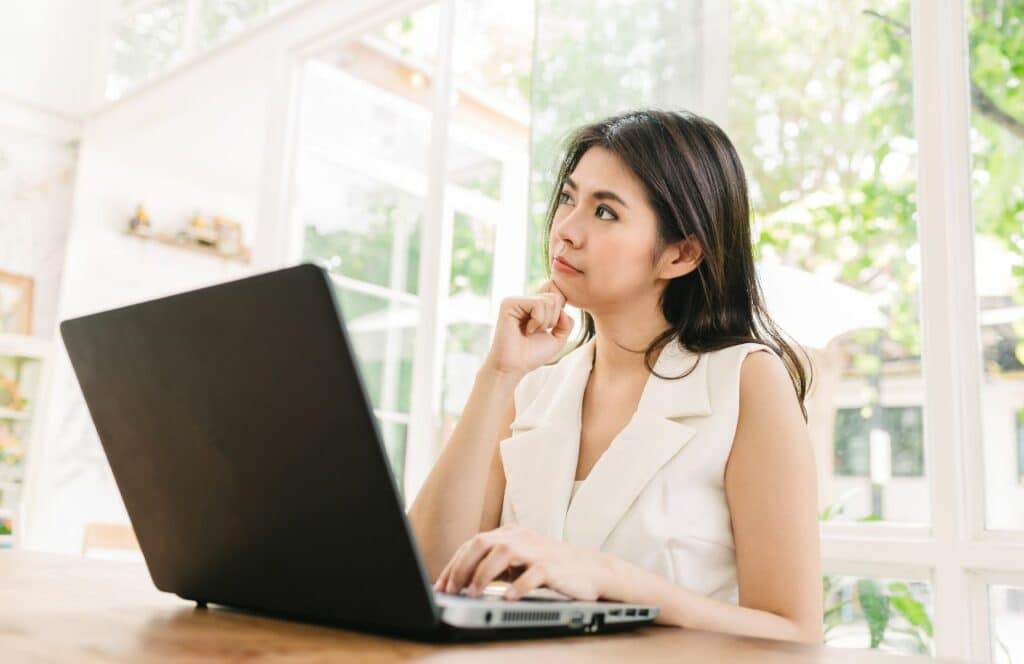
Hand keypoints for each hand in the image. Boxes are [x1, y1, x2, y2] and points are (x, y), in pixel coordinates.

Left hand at [432, 525, 609, 600]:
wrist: (592, 570)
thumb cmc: (551, 567)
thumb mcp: (519, 562)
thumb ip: (495, 566)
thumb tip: (461, 583)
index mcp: (509, 534)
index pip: (473, 544)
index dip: (454, 565)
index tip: (441, 586)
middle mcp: (520, 537)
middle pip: (482, 544)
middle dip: (462, 568)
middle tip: (452, 591)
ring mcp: (537, 550)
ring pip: (503, 553)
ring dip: (484, 575)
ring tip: (473, 594)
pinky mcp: (553, 567)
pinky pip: (532, 574)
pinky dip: (518, 586)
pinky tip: (507, 598)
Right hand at [483, 280, 573, 374]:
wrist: (513, 367)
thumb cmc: (532, 355)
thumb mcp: (557, 339)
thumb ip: (566, 323)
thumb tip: (564, 310)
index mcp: (532, 307)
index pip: (556, 299)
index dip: (557, 318)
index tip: (543, 332)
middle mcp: (523, 301)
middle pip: (554, 298)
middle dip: (552, 320)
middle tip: (536, 332)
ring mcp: (515, 301)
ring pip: (547, 301)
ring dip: (544, 322)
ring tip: (530, 332)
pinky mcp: (509, 303)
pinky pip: (537, 304)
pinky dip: (537, 321)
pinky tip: (526, 331)